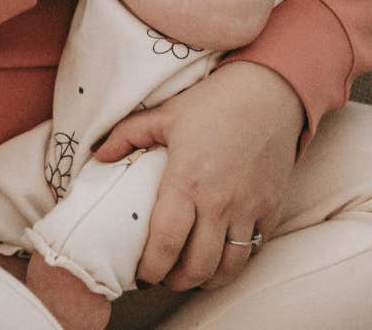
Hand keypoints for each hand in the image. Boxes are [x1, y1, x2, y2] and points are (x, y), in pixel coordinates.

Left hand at [92, 62, 301, 291]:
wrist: (271, 91)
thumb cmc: (216, 101)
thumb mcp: (166, 113)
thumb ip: (128, 135)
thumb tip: (99, 156)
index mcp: (186, 181)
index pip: (165, 245)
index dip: (150, 270)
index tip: (140, 274)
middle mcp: (219, 201)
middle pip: (196, 267)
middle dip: (175, 282)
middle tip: (163, 277)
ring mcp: (249, 207)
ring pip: (228, 267)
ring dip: (207, 278)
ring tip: (192, 272)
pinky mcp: (272, 207)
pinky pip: (255, 248)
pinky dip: (236, 259)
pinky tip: (222, 253)